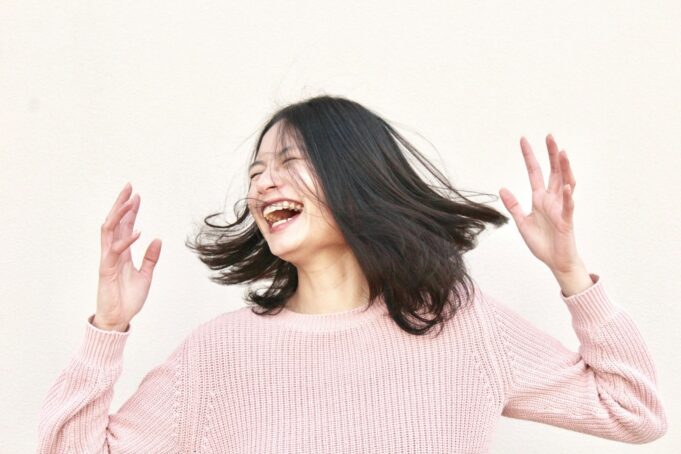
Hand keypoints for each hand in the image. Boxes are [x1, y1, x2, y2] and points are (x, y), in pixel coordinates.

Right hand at [95, 183, 161, 330]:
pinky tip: (138, 231)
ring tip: (130, 201)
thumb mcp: (146, 275)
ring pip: (109, 231)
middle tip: (129, 187)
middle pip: (114, 222)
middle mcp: (113, 252)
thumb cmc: (129, 298)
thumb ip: (151, 258)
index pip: (125, 226)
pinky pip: (115, 251)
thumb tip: (158, 239)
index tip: (137, 195)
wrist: (119, 319)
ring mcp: (108, 260)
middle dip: (121, 204)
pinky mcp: (106, 270)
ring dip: (120, 215)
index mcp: (122, 253)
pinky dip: (127, 241)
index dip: (130, 210)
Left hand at [498, 134, 583, 275]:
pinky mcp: (566, 221)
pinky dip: (567, 196)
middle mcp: (552, 200)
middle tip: (549, 136)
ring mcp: (561, 208)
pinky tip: (566, 186)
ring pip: (565, 183)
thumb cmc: (542, 243)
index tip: (524, 140)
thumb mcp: (522, 222)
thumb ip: (513, 205)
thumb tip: (502, 189)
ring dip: (564, 168)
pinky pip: (568, 206)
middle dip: (551, 154)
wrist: (555, 261)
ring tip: (562, 152)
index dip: (529, 157)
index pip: (535, 173)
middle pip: (553, 172)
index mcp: (540, 199)